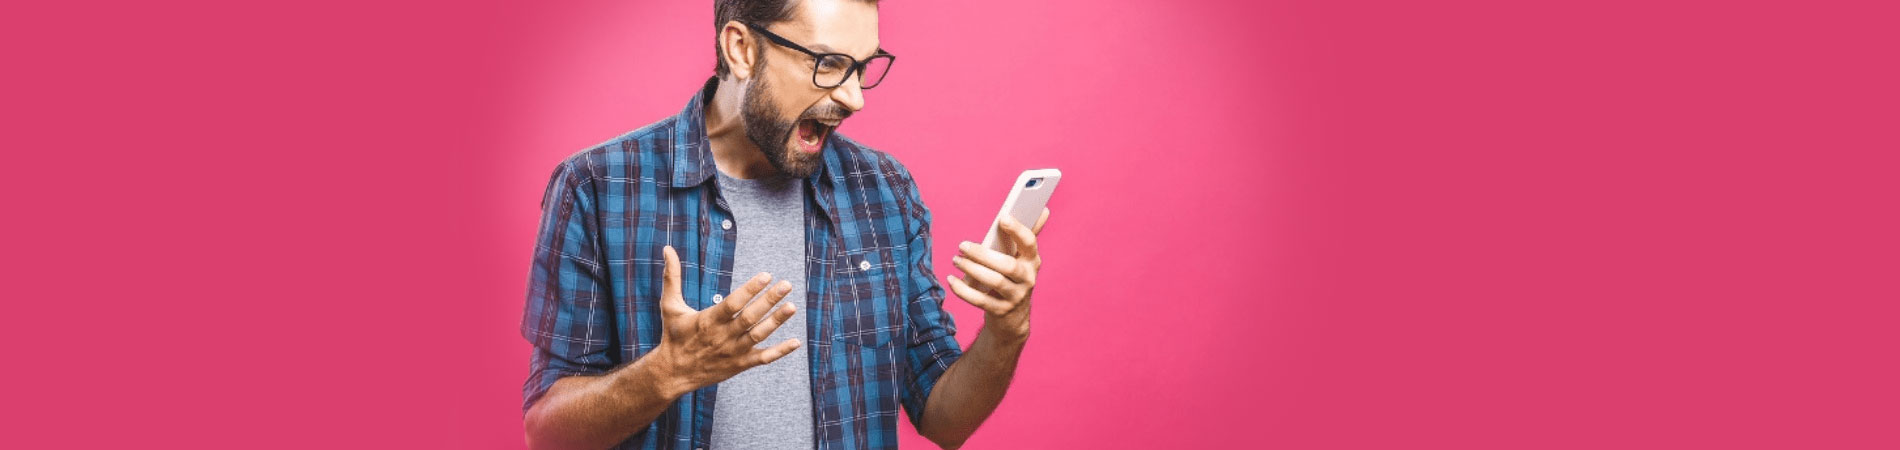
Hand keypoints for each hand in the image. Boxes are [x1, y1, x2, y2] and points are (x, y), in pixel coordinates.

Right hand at [649, 245, 801, 395]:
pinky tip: (796, 342)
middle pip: (750, 317)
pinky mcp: (740, 365)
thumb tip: (667, 249)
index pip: (733, 303)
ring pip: (759, 335)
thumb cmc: (673, 336)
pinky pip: (763, 358)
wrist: (673, 373)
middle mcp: (722, 336)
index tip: (766, 275)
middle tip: (787, 285)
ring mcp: (733, 352)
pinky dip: (780, 351)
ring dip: (776, 321)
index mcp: (708, 320)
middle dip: (769, 301)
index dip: (750, 289)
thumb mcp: (670, 306)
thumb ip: (672, 277)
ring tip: (792, 307)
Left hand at [947, 208, 1049, 343]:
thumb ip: (1026, 236)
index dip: (1017, 230)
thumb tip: (1043, 210)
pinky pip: (980, 300)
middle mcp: (1027, 279)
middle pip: (1007, 265)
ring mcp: (1015, 297)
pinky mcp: (1001, 311)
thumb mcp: (1022, 259)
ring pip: (994, 282)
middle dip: (983, 254)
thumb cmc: (1013, 279)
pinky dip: (963, 290)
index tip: (1002, 218)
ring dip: (972, 269)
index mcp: (1032, 261)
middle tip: (962, 245)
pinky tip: (952, 280)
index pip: (1029, 243)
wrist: (1013, 318)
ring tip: (956, 260)